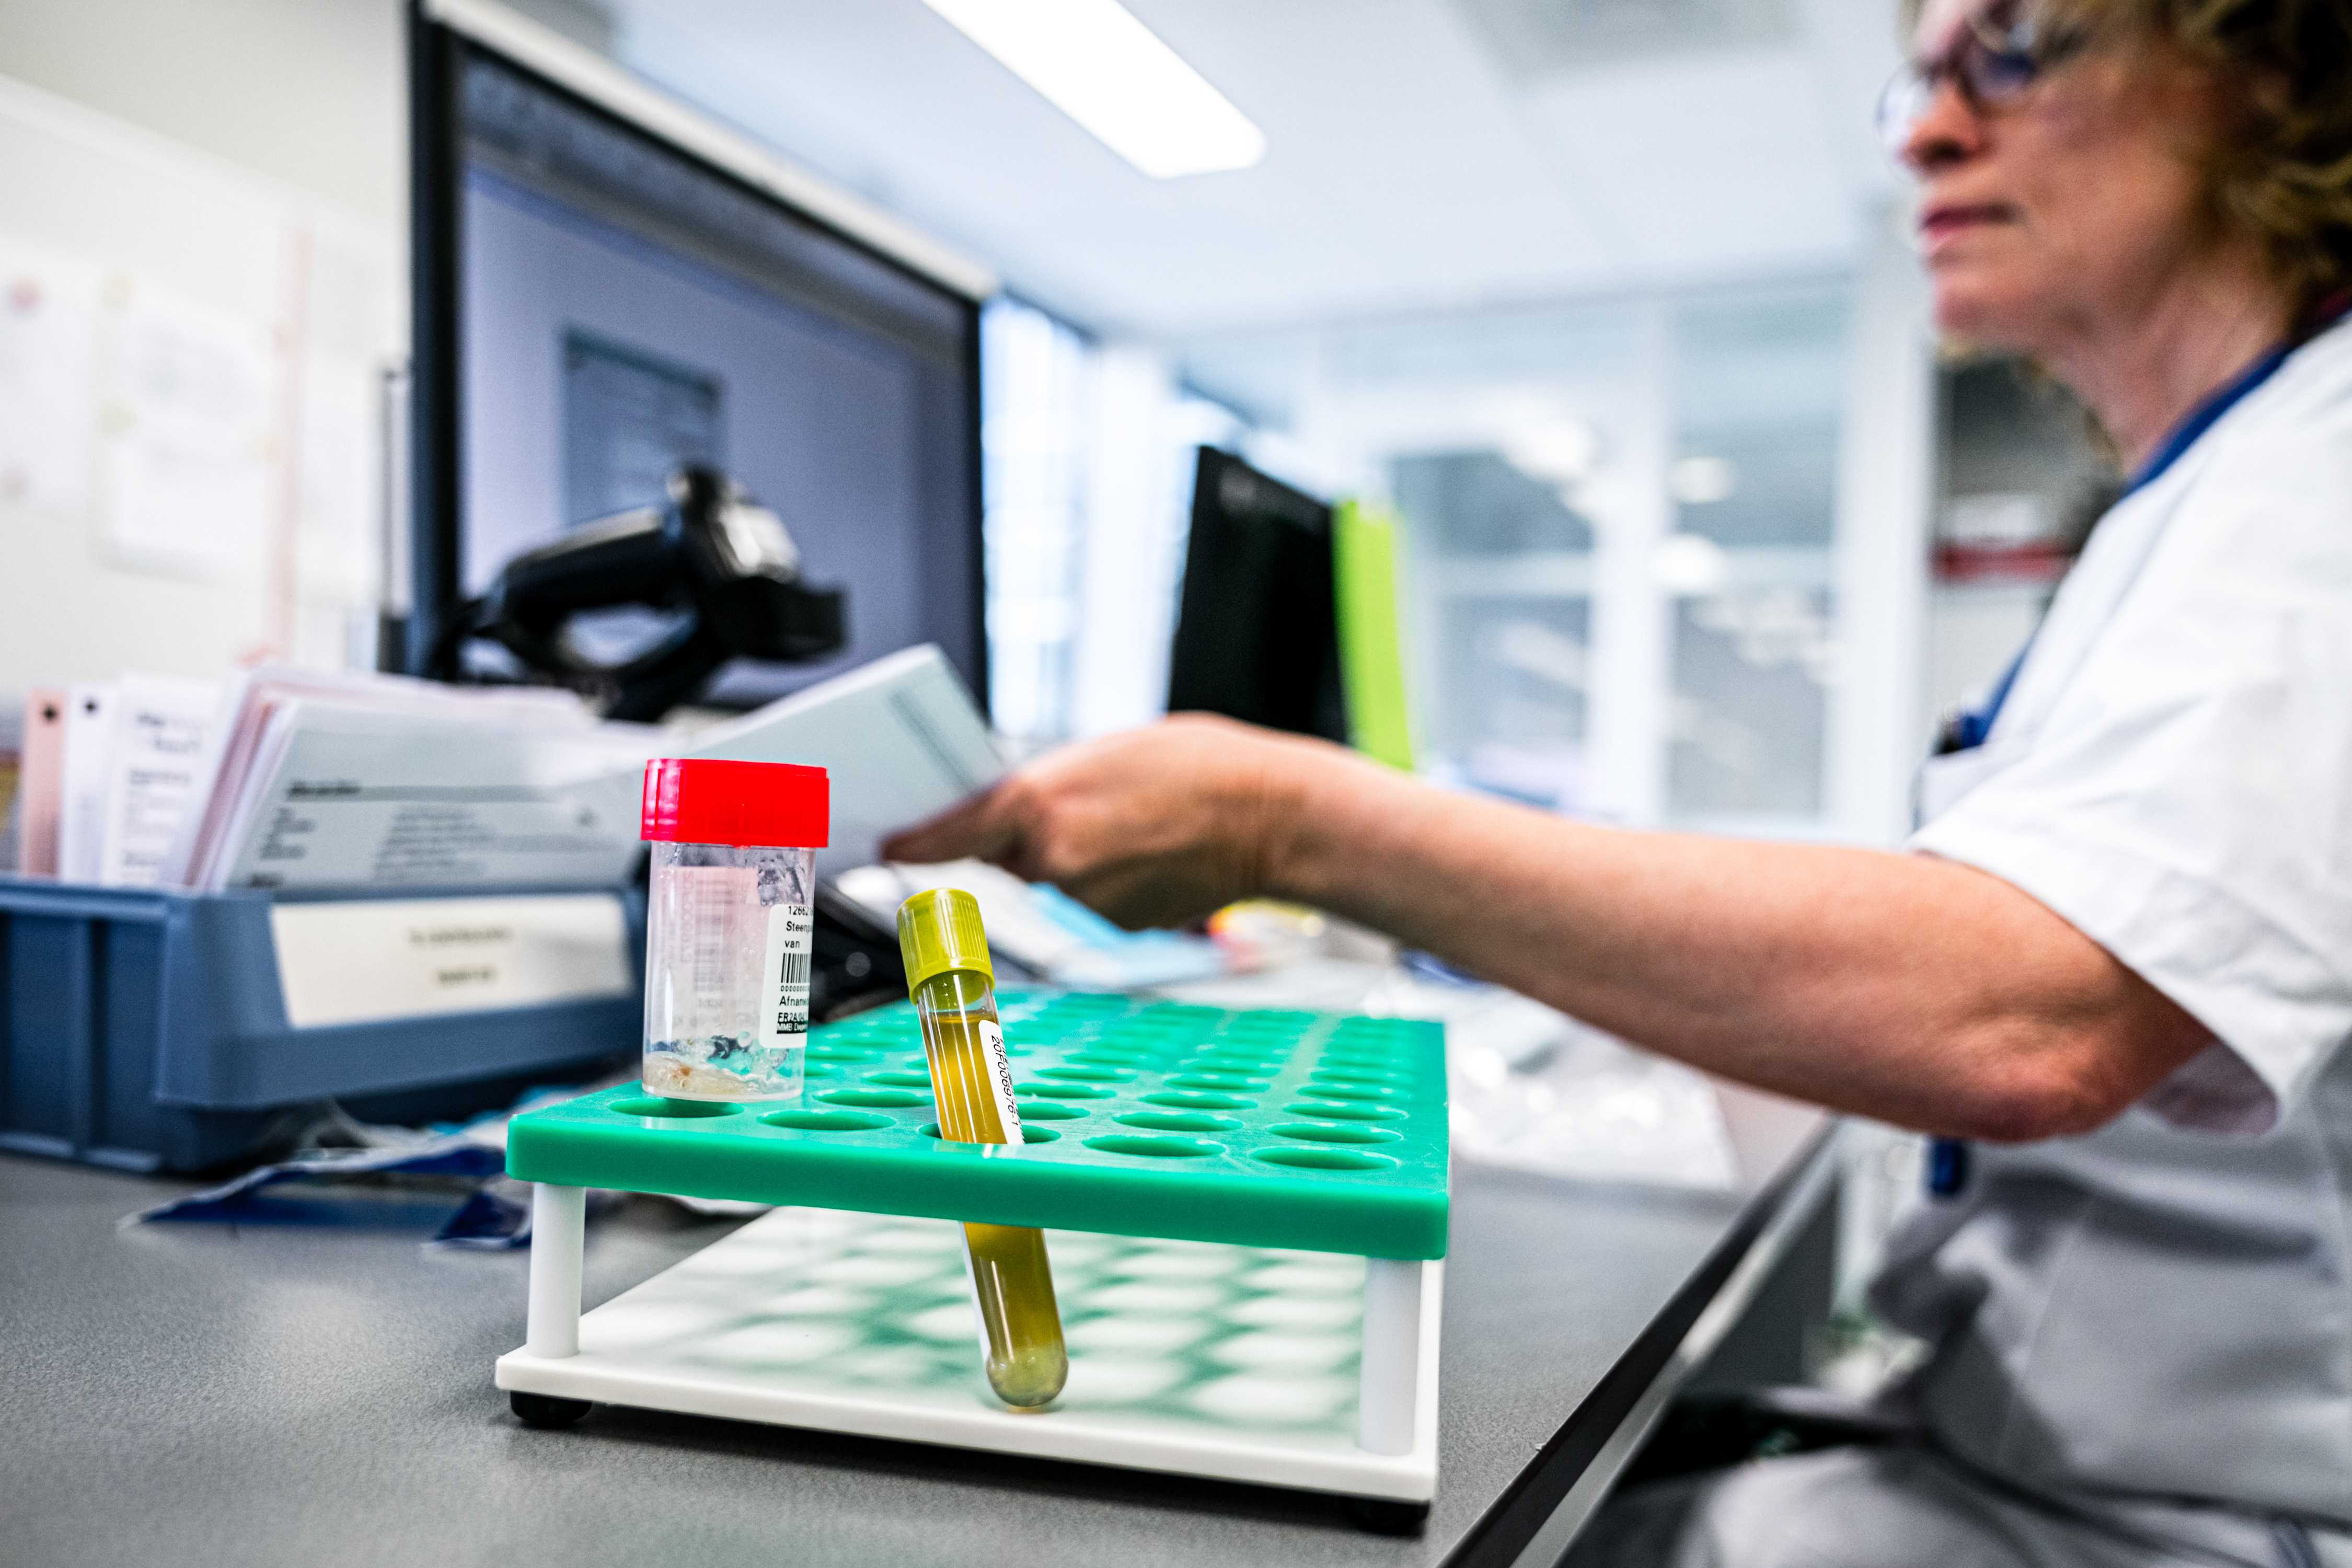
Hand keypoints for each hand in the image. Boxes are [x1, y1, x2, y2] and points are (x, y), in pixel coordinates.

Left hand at [880, 714, 1334, 928]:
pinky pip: (1095, 898)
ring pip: (1057, 876)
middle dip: (1031, 833)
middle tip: (1087, 805)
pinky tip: (1155, 851)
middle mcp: (1050, 858)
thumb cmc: (1199, 766)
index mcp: (1036, 802)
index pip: (947, 834)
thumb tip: (1017, 810)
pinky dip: (1115, 878)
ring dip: (1082, 854)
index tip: (889, 849)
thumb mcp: (1105, 750)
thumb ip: (1049, 783)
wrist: (1271, 817)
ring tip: (1137, 820)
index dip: (913, 844)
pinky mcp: (1118, 924)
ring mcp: (1085, 899)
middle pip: (1009, 853)